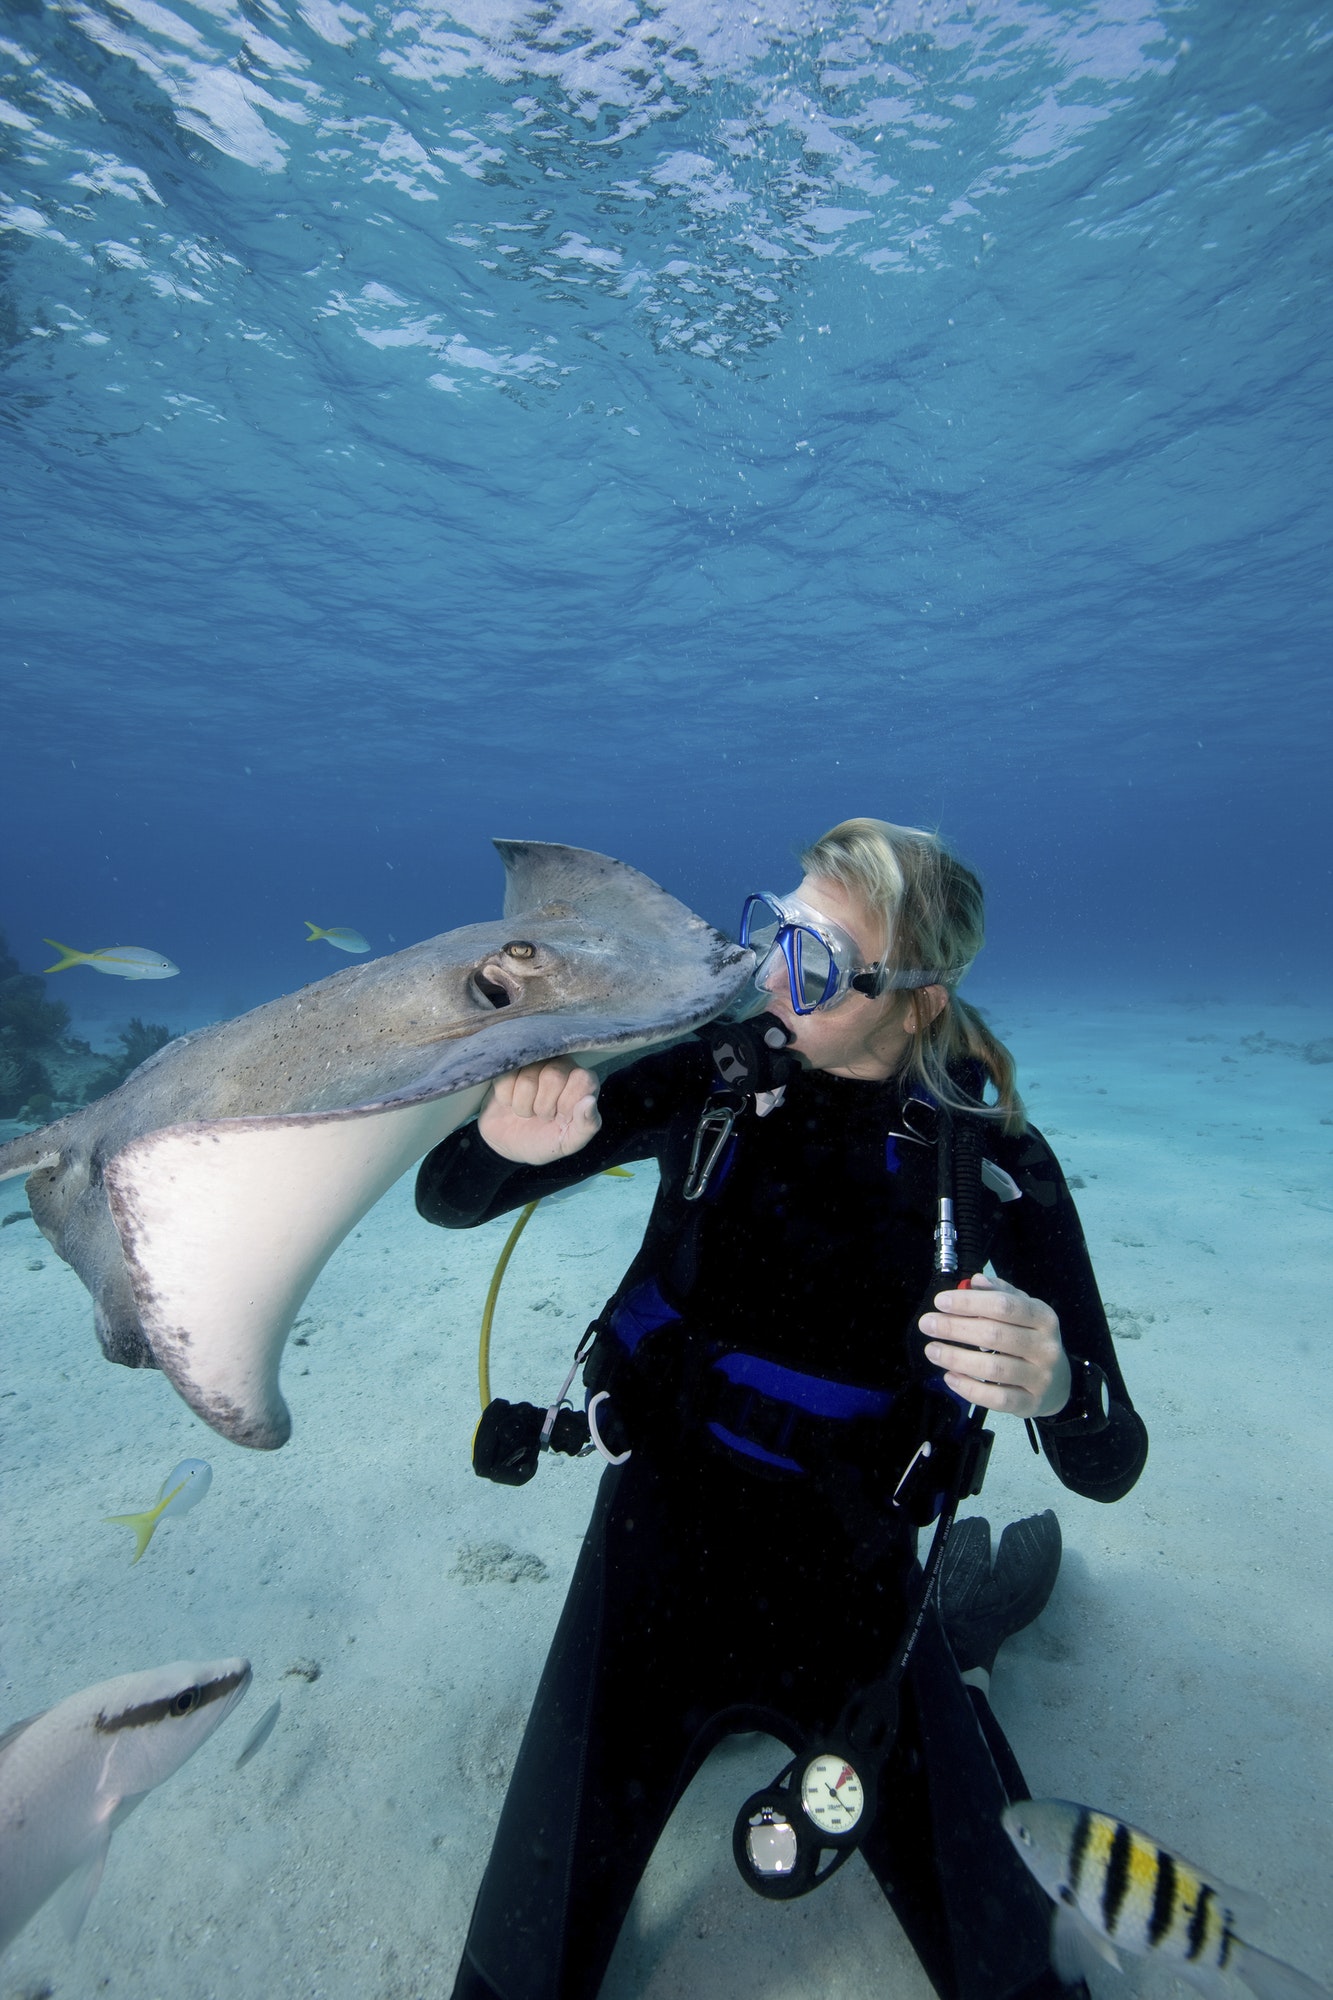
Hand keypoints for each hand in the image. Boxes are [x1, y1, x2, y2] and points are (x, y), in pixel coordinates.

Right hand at [478, 1057, 601, 1165]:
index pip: (582, 1080)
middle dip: (543, 1106)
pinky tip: (511, 1102)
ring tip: (527, 1111)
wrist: (507, 1143)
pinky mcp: (509, 1064)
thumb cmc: (544, 1140)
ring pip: (528, 1077)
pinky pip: (506, 1076)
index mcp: (583, 1082)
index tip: (562, 1117)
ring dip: (523, 1105)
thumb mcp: (569, 1142)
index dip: (568, 1103)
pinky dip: (507, 1098)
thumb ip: (587, 1125)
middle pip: (553, 1076)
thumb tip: (590, 1101)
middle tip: (542, 1115)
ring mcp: (534, 1062)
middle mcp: (561, 1065)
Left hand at [920, 1272, 1071, 1418]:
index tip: (940, 1302)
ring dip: (957, 1358)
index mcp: (1043, 1317)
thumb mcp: (1024, 1312)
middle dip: (955, 1328)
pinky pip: (997, 1398)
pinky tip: (949, 1377)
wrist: (1059, 1385)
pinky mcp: (1031, 1404)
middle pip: (995, 1334)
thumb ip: (1001, 1294)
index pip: (1004, 1305)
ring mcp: (1040, 1378)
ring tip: (932, 1350)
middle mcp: (1045, 1347)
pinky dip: (969, 1388)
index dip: (969, 1302)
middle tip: (927, 1324)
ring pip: (993, 1368)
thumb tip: (977, 1281)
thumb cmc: (1032, 1340)